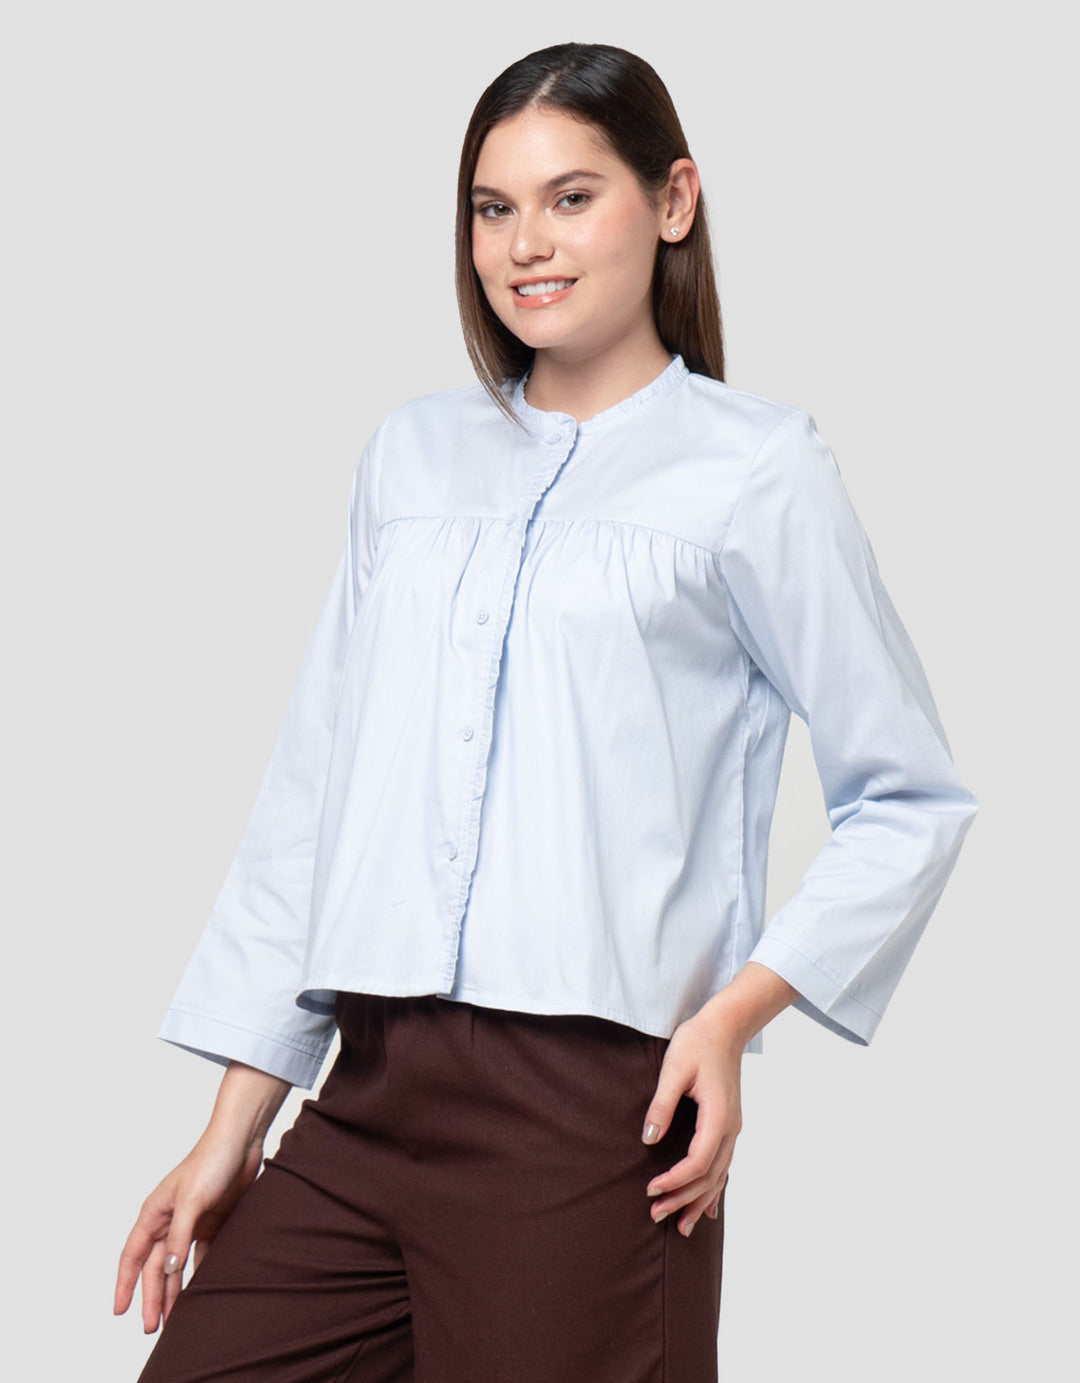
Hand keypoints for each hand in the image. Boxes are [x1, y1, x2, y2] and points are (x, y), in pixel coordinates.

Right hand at [113, 1130, 264, 1331]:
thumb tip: (167, 1270)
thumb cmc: (211, 1162)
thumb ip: (179, 1236)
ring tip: (173, 1318)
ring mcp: (191, 1222)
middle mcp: (169, 1220)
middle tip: (152, 1326)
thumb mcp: (192, 1200)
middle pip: (155, 1266)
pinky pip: (202, 1255)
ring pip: (177, 1265)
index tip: (119, 1310)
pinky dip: (199, 1273)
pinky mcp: (212, 1222)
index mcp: (155, 1212)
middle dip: (152, 1296)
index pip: (133, 1255)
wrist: (242, 1141)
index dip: (125, 1283)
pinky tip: (201, 1292)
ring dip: (174, 1290)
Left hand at [640, 1011, 742, 1236]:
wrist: (726, 1026)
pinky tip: (709, 1208)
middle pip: (710, 1176)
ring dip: (699, 1200)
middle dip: (684, 1199)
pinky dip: (715, 1189)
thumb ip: (661, 1106)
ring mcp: (733, 1128)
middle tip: (656, 1214)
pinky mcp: (728, 1124)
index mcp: (718, 1116)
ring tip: (681, 1226)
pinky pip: (724, 1165)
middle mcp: (731, 1128)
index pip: (698, 1162)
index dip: (675, 1180)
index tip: (651, 1189)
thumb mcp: (674, 1069)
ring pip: (719, 1175)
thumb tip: (648, 1140)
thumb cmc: (698, 1042)